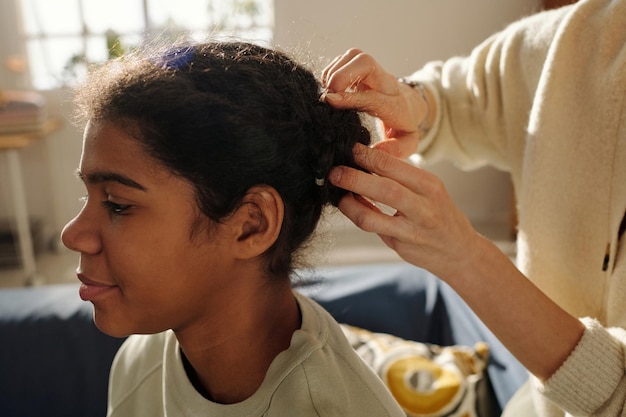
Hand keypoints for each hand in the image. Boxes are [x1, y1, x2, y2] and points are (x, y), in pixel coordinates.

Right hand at [322, 49, 424, 157]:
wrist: (407, 104)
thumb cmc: (402, 125)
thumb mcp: (407, 142)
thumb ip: (396, 149)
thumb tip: (376, 151)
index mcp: (394, 103)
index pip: (372, 97)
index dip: (350, 98)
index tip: (331, 101)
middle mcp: (384, 81)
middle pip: (365, 62)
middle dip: (342, 74)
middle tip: (328, 95)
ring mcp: (373, 70)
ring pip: (354, 56)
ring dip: (334, 72)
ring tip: (328, 93)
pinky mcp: (361, 65)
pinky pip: (344, 58)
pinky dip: (332, 70)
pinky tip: (330, 88)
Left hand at [329, 143, 480, 280]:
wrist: (459, 251)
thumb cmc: (439, 214)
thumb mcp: (429, 190)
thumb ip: (401, 177)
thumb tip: (366, 159)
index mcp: (429, 185)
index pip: (393, 165)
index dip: (367, 156)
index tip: (350, 150)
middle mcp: (423, 207)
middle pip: (384, 189)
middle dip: (354, 178)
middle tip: (335, 172)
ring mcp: (412, 230)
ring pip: (372, 217)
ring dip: (350, 204)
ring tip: (340, 195)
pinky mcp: (401, 246)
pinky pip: (373, 230)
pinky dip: (358, 217)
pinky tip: (352, 208)